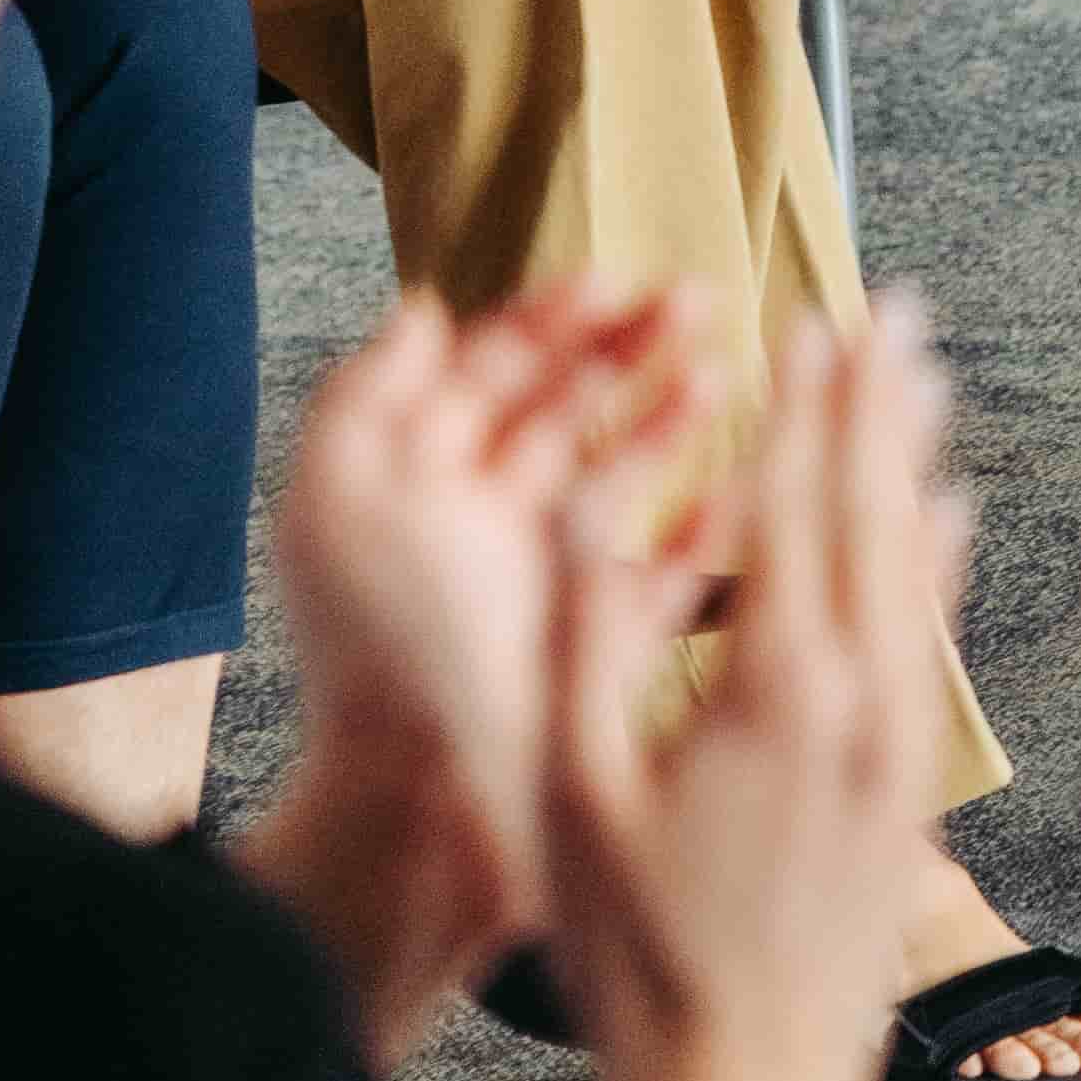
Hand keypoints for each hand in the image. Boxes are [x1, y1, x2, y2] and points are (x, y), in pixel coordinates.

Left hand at [250, 278, 730, 1041]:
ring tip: (723, 373)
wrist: (420, 801)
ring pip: (621, 480)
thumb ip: (370, 394)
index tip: (614, 280)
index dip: (549, 319)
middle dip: (628, 349)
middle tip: (698, 299)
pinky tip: (742, 487)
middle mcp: (485, 527)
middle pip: (565, 412)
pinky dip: (703, 530)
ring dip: (672, 420)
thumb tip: (422, 306)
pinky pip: (665, 576)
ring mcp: (548, 587)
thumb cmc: (377, 654)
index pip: (489, 375)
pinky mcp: (602, 649)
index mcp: (419, 485)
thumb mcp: (338, 500)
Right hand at [537, 293, 966, 1080]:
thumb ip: (581, 632)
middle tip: (891, 308)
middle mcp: (861, 700)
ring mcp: (898, 746)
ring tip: (922, 378)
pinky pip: (931, 637)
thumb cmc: (642, 956)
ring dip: (914, 461)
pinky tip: (944, 521)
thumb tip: (576, 495)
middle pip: (877, 514)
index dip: (801, 403)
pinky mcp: (910, 788)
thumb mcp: (574, 789)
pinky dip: (937, 559)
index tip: (811, 316)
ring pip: (917, 566)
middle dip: (878, 403)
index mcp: (777, 688)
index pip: (795, 505)